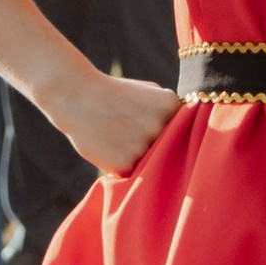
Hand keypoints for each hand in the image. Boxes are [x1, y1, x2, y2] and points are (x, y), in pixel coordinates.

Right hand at [51, 71, 179, 176]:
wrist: (76, 97)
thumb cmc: (115, 95)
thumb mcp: (148, 92)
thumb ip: (170, 112)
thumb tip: (188, 137)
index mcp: (170, 105)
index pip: (184, 131)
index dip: (168, 131)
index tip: (152, 125)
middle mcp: (160, 126)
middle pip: (169, 149)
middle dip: (155, 145)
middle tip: (131, 132)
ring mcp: (142, 147)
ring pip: (151, 164)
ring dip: (140, 157)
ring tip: (118, 137)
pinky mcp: (124, 165)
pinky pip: (132, 173)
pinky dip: (123, 164)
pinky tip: (109, 146)